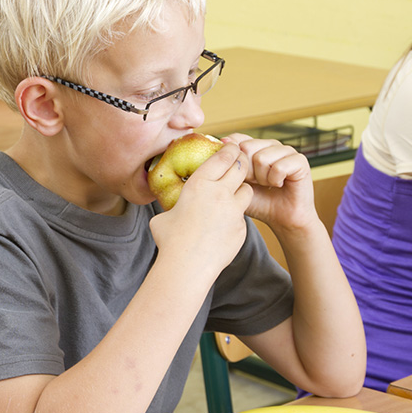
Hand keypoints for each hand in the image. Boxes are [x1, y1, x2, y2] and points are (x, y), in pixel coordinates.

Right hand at [150, 141, 252, 273]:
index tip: (232, 146)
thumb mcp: (164, 216)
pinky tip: (222, 230)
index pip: (221, 158)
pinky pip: (242, 218)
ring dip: (241, 191)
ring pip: (247, 192)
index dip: (229, 149)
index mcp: (199, 185)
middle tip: (241, 162)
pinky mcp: (242, 229)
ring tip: (232, 197)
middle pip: (241, 168)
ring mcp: (234, 211)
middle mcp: (220, 194)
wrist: (187, 266)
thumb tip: (170, 210)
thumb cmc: (170, 241)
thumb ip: (174, 208)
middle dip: (242, 162)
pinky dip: (235, 219)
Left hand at [224, 133, 318, 229]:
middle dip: (248, 172)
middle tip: (257, 182)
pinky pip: (279, 167)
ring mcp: (286, 150)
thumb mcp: (237, 182)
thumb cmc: (259, 201)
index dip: (235, 162)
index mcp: (255, 146)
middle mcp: (270, 145)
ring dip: (262, 178)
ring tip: (269, 184)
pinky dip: (276, 180)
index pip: (236, 139)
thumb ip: (229, 162)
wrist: (282, 219)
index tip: (242, 177)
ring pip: (261, 158)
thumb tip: (223, 139)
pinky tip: (279, 185)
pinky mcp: (300, 160)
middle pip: (246, 148)